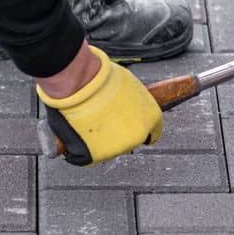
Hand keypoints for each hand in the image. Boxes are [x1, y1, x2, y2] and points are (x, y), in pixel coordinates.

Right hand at [38, 45, 162, 165]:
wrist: (80, 83)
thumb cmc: (102, 78)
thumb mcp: (129, 85)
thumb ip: (134, 101)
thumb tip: (129, 105)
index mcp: (152, 117)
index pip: (154, 131)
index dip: (139, 125)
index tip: (131, 124)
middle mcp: (139, 136)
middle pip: (131, 140)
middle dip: (119, 132)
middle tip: (104, 118)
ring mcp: (118, 148)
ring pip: (111, 148)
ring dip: (102, 139)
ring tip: (88, 120)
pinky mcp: (97, 156)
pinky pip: (90, 155)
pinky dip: (84, 147)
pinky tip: (79, 132)